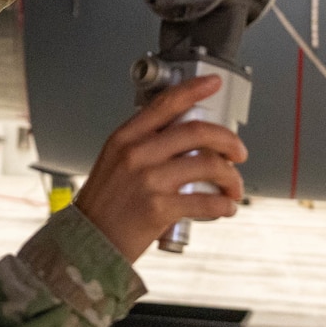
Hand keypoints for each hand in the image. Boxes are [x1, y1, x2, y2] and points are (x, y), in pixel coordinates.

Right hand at [72, 76, 246, 262]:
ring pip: (208, 165)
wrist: (87, 243)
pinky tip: (225, 207)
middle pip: (197, 132)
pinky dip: (222, 205)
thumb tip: (183, 135)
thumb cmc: (103, 205)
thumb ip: (142, 144)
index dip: (194, 89)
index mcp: (125, 138)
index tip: (213, 83)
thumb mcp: (113, 162)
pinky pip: (204, 201)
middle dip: (228, 140)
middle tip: (238, 151)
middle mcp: (136, 154)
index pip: (164, 104)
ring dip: (231, 177)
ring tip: (233, 187)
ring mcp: (148, 181)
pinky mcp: (158, 208)